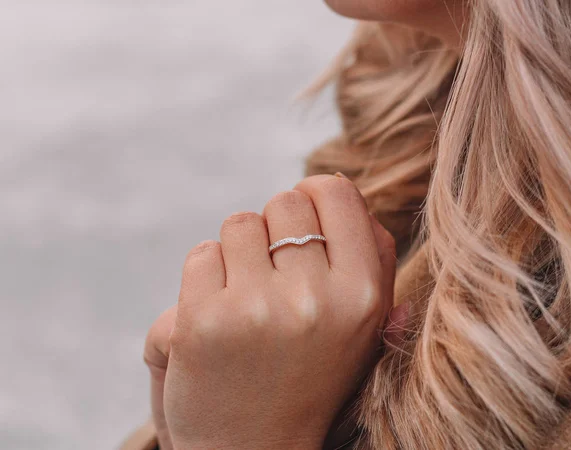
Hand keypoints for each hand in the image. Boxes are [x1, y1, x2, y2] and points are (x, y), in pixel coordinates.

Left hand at [144, 174, 397, 448]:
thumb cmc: (309, 378)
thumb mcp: (362, 327)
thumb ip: (368, 256)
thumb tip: (337, 182)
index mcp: (364, 297)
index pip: (338, 194)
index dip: (314, 194)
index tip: (302, 215)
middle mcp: (316, 300)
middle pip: (285, 202)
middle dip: (276, 227)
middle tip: (273, 271)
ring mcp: (257, 309)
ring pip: (240, 223)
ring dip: (239, 251)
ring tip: (247, 297)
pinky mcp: (202, 321)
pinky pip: (202, 254)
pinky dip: (205, 277)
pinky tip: (218, 315)